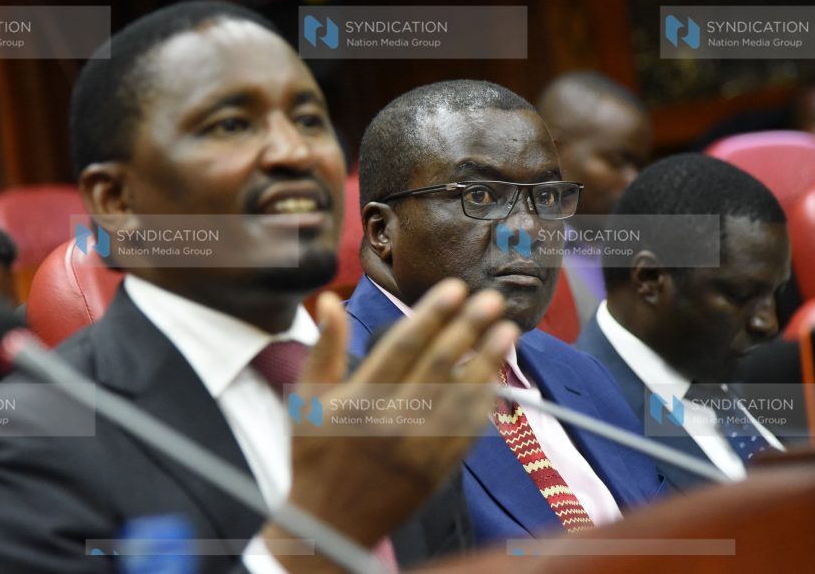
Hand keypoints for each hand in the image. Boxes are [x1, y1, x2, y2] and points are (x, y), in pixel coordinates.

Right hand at [261, 279, 517, 570]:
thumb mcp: (307, 400)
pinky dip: (484, 400)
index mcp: (358, 401)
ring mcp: (419, 449)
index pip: (402, 346)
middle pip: (438, 365)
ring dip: (487, 359)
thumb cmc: (314, 455)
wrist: (329, 526)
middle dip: (467, 327)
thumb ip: (324, 348)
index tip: (455, 288)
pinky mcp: (438, 471)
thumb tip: (331, 300)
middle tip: (491, 298)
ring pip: (461, 395)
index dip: (431, 315)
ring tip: (507, 329)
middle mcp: (391, 423)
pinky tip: (496, 375)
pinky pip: (468, 429)